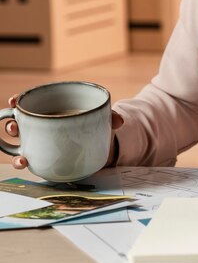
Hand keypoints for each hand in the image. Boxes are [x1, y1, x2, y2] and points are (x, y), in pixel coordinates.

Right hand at [4, 94, 124, 169]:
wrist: (101, 143)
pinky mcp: (44, 156)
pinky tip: (26, 162)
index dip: (19, 101)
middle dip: (12, 125)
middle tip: (14, 126)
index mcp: (52, 109)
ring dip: (15, 148)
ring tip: (20, 153)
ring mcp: (41, 141)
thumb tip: (120, 121)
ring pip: (21, 143)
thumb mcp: (102, 117)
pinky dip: (24, 161)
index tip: (14, 100)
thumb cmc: (95, 124)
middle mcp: (42, 124)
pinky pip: (31, 158)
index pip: (31, 102)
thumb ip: (110, 117)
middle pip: (21, 123)